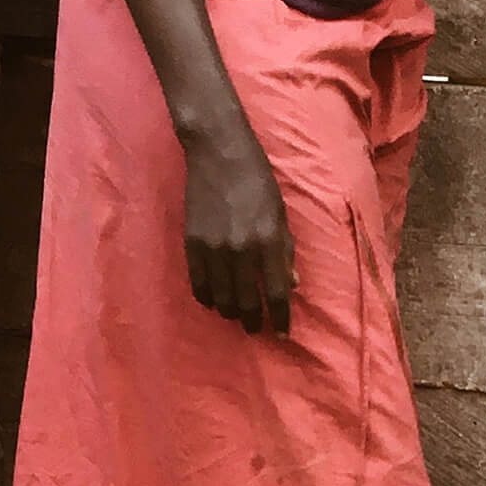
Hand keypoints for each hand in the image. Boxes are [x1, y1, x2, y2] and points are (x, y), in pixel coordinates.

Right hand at [183, 119, 295, 334]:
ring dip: (230, 312)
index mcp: (268, 242)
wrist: (218, 152)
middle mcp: (241, 249)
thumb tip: (292, 284)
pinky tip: (213, 300)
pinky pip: (198, 283)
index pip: (276, 294)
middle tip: (256, 328)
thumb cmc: (257, 181)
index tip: (282, 333)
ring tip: (235, 315)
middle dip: (253, 321)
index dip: (280, 318)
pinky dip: (206, 297)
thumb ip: (285, 251)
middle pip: (247, 302)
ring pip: (222, 297)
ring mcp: (214, 247)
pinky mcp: (193, 242)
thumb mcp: (281, 215)